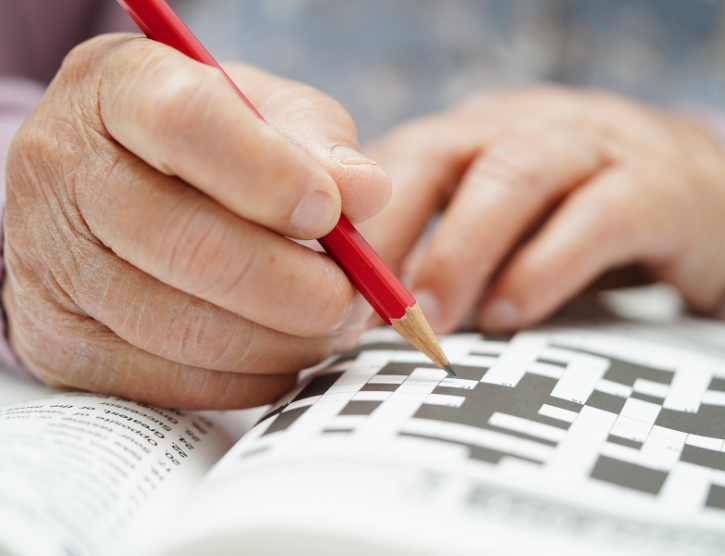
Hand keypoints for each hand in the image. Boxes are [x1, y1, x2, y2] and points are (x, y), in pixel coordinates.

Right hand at [3, 34, 389, 407]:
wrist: (115, 190)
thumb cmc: (211, 143)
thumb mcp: (264, 111)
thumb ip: (317, 140)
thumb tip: (366, 193)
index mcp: (117, 87)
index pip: (188, 122)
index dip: (272, 175)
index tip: (331, 212)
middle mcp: (62, 170)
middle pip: (192, 245)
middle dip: (298, 287)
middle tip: (353, 298)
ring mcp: (47, 263)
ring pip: (186, 329)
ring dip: (284, 342)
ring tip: (327, 326)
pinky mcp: (58, 341)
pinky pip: (173, 383)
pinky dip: (250, 378)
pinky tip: (280, 352)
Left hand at [359, 86, 724, 332]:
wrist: (696, 194)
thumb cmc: (569, 222)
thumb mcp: (498, 229)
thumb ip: (440, 257)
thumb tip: (365, 319)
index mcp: (471, 137)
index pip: (395, 163)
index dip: (357, 225)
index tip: (324, 290)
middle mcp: (521, 128)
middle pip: (442, 155)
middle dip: (395, 230)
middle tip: (366, 304)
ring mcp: (590, 147)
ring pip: (514, 176)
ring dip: (463, 249)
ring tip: (434, 317)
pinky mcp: (656, 186)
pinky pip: (596, 217)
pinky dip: (546, 267)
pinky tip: (513, 314)